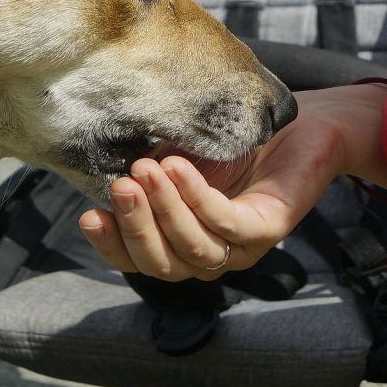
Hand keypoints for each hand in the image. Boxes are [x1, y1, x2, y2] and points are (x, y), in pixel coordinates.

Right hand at [78, 83, 386, 279]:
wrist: (298, 121)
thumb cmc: (230, 141)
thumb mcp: (173, 154)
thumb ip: (142, 172)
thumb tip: (95, 173)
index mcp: (181, 241)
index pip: (138, 261)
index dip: (111, 246)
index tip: (89, 216)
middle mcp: (210, 253)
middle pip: (162, 265)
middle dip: (135, 227)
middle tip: (122, 184)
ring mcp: (242, 247)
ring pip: (194, 251)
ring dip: (165, 211)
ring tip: (148, 170)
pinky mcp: (270, 229)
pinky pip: (227, 225)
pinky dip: (198, 198)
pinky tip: (180, 167)